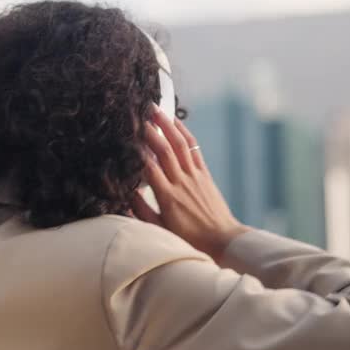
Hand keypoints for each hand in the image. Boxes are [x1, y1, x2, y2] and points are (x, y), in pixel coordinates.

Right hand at [132, 107, 250, 261]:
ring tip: (155, 110)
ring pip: (180, 145)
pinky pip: (194, 149)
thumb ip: (141, 211)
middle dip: (151, 130)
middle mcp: (181, 183)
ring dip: (168, 125)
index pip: (150, 168)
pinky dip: (184, 133)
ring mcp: (195, 176)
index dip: (138, 151)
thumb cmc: (189, 238)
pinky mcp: (204, 174)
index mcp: (168, 197)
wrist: (223, 239)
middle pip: (165, 151)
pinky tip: (175, 122)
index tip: (126, 136)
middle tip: (138, 114)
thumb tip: (126, 193)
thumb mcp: (160, 230)